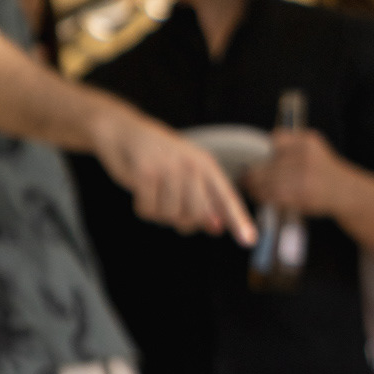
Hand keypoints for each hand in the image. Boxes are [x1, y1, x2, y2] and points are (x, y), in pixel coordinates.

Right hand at [93, 101, 256, 244]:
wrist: (123, 133)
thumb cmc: (157, 157)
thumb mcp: (185, 175)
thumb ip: (202, 200)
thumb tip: (217, 228)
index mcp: (205, 164)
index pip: (226, 196)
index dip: (238, 219)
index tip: (249, 241)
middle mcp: (190, 165)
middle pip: (196, 215)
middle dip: (182, 220)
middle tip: (170, 202)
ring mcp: (168, 168)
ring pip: (170, 215)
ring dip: (159, 212)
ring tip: (154, 190)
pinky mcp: (145, 174)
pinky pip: (148, 211)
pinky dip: (142, 206)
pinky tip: (140, 188)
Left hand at [246, 128, 349, 216]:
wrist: (342, 190)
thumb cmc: (322, 168)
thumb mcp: (313, 146)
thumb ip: (291, 141)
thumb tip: (265, 142)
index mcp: (306, 142)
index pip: (276, 140)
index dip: (260, 151)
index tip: (250, 158)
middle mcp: (305, 158)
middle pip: (268, 164)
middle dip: (252, 173)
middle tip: (243, 177)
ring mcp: (303, 178)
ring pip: (268, 182)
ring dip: (255, 187)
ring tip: (249, 188)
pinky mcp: (301, 196)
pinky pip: (275, 197)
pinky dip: (264, 197)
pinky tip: (259, 196)